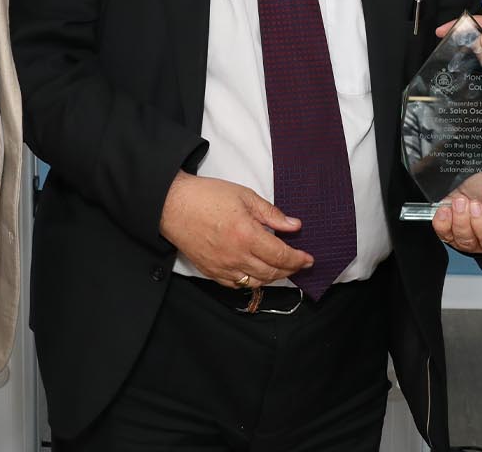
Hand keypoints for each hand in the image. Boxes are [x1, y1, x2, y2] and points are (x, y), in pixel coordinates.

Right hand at [159, 172, 313, 287]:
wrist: (172, 205)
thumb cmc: (207, 196)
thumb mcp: (245, 196)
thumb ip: (271, 214)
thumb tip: (294, 226)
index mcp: (247, 235)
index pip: (281, 256)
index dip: (298, 260)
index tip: (308, 259)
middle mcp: (236, 256)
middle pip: (271, 272)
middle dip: (290, 270)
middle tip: (299, 264)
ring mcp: (223, 267)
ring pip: (256, 281)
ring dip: (273, 277)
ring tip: (281, 268)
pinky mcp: (211, 271)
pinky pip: (236, 285)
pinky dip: (251, 281)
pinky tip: (256, 273)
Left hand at [430, 169, 481, 254]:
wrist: (469, 173)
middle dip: (479, 223)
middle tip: (476, 203)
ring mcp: (471, 239)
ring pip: (466, 242)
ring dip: (461, 220)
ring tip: (461, 201)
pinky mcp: (450, 234)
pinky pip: (445, 235)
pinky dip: (443, 222)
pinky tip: (446, 208)